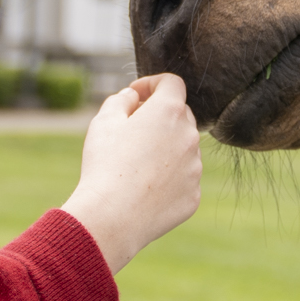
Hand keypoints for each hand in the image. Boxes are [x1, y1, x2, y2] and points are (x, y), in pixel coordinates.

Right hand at [60, 74, 202, 274]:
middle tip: (132, 131)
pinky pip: (183, 179)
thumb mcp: (104, 121)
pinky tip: (144, 189)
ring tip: (135, 167)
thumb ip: (121, 99)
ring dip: (165, 149)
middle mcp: (190, 136)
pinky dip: (169, 178)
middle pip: (180, 115)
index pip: (171, 83)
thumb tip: (134, 97)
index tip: (137, 95)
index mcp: (169, 111)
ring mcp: (195, 167)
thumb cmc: (105, 165)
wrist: (113, 217)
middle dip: (160, 117)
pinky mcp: (194, 194)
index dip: (152, 84)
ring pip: (183, 149)